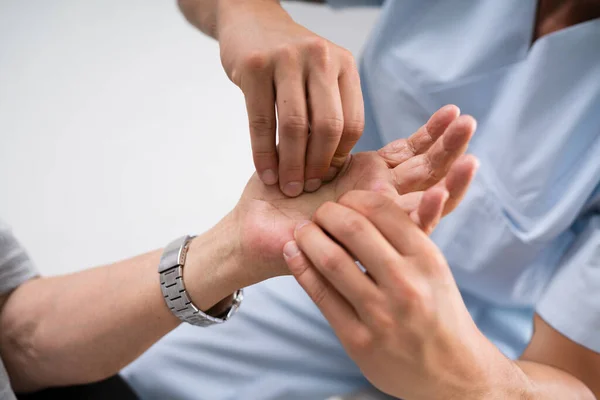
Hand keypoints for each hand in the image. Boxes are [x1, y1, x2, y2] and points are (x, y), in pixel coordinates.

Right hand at [217, 0, 362, 195]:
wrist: (250, 21)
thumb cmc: (289, 60)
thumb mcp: (321, 74)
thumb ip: (330, 109)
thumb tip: (331, 166)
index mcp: (344, 64)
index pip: (352, 122)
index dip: (339, 156)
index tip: (324, 176)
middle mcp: (320, 58)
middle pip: (328, 126)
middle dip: (317, 165)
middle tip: (305, 188)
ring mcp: (286, 59)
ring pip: (295, 127)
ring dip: (290, 165)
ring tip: (286, 186)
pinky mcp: (254, 67)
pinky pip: (261, 122)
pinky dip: (264, 154)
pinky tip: (265, 172)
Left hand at [230, 105, 477, 285]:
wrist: (254, 235)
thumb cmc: (277, 197)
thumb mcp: (306, 158)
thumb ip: (330, 139)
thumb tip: (345, 109)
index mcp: (366, 179)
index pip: (409, 153)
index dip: (431, 134)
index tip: (452, 111)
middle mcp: (377, 200)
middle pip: (424, 173)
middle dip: (449, 148)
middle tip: (470, 123)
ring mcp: (375, 225)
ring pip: (421, 203)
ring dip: (447, 180)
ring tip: (470, 158)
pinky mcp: (367, 247)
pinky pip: (398, 234)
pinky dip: (420, 215)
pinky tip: (436, 195)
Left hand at [285, 190, 504, 399]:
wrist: (452, 372)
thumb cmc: (439, 311)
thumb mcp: (435, 269)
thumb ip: (408, 234)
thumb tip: (377, 193)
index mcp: (427, 259)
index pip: (380, 209)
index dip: (353, 198)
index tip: (343, 201)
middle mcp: (406, 284)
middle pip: (351, 228)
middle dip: (326, 213)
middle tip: (319, 214)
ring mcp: (381, 315)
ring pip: (330, 261)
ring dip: (307, 238)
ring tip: (302, 232)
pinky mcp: (359, 341)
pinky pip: (320, 296)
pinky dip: (301, 268)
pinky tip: (293, 253)